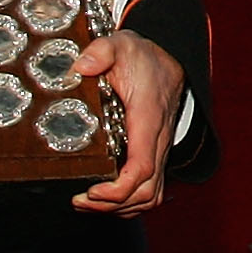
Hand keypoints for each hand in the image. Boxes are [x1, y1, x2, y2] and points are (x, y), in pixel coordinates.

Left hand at [71, 28, 183, 217]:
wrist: (170, 59)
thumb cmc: (143, 58)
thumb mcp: (121, 44)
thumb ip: (102, 50)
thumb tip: (82, 66)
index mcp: (147, 118)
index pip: (142, 166)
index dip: (119, 188)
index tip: (93, 190)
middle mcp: (158, 140)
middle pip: (147, 191)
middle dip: (113, 205)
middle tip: (81, 200)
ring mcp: (160, 150)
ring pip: (151, 196)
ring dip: (121, 208)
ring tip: (88, 204)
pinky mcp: (156, 156)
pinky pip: (152, 191)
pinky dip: (130, 204)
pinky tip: (106, 201)